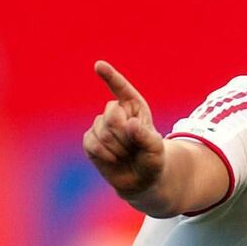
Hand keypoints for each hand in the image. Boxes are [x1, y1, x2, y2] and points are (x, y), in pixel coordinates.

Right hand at [84, 61, 165, 197]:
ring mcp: (101, 126)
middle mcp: (116, 112)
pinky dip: (104, 154)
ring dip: (117, 147)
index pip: (121, 89)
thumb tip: (130, 125)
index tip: (98, 65)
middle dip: (124, 134)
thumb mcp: (156, 148)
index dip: (110, 77)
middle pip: (112, 114)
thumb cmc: (152, 159)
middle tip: (133, 147)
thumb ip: (146, 136)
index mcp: (134, 107)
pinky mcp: (90, 140)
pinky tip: (113, 158)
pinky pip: (92, 143)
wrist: (141, 179)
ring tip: (125, 153)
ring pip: (102, 131)